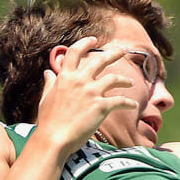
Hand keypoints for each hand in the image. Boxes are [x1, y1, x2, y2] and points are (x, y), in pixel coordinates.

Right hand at [36, 37, 134, 156]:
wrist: (53, 139)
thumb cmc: (48, 121)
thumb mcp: (45, 98)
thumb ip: (50, 83)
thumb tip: (48, 72)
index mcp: (65, 77)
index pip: (75, 52)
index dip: (85, 43)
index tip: (94, 40)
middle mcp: (80, 80)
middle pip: (100, 60)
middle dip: (114, 53)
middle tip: (123, 50)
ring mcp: (91, 92)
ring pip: (114, 78)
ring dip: (124, 80)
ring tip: (130, 82)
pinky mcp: (101, 106)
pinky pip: (120, 101)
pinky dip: (129, 103)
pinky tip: (133, 105)